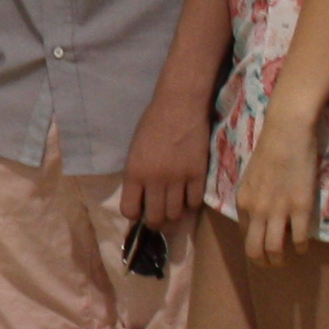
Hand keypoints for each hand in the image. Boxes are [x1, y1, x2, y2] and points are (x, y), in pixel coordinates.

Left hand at [120, 90, 206, 234]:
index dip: (135, 215)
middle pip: (155, 218)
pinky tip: (188, 196)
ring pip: (175, 213)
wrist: (179, 106)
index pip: (130, 210)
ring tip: (174, 207)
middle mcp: (154, 180)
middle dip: (155, 222)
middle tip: (159, 217)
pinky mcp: (198, 174)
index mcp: (134, 172)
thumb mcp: (135, 151)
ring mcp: (178, 178)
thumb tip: (141, 198)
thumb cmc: (153, 124)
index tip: (140, 212)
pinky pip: (195, 202)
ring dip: (174, 214)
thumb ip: (137, 175)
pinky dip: (191, 203)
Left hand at [235, 97, 322, 263]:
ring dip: (279, 260)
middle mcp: (256, 210)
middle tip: (271, 264)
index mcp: (243, 201)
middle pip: (254, 249)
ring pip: (273, 249)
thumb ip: (254, 196)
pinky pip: (298, 239)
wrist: (285, 132)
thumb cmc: (270, 149)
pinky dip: (300, 248)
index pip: (244, 233)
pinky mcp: (300, 207)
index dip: (253, 243)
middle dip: (262, 262)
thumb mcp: (252, 176)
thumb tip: (260, 212)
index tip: (262, 246)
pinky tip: (303, 247)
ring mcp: (278, 210)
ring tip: (286, 261)